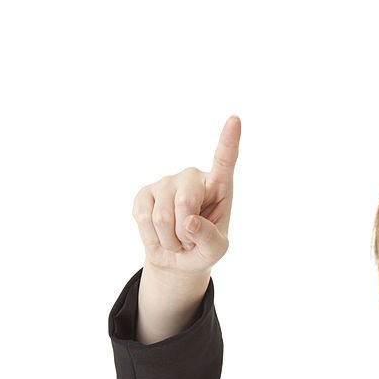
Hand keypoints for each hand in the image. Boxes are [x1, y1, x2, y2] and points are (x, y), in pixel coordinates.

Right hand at [132, 114, 239, 274]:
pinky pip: (143, 218)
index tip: (235, 119)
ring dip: (170, 240)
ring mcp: (166, 182)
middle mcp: (192, 177)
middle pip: (185, 201)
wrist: (175, 259)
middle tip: (189, 240)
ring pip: (162, 217)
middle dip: (185, 233)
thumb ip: (209, 238)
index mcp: (218, 185)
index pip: (225, 161)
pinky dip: (153, 237)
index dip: (229, 141)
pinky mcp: (144, 193)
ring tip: (176, 240)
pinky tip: (159, 235)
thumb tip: (189, 222)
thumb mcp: (216, 250)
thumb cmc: (202, 248)